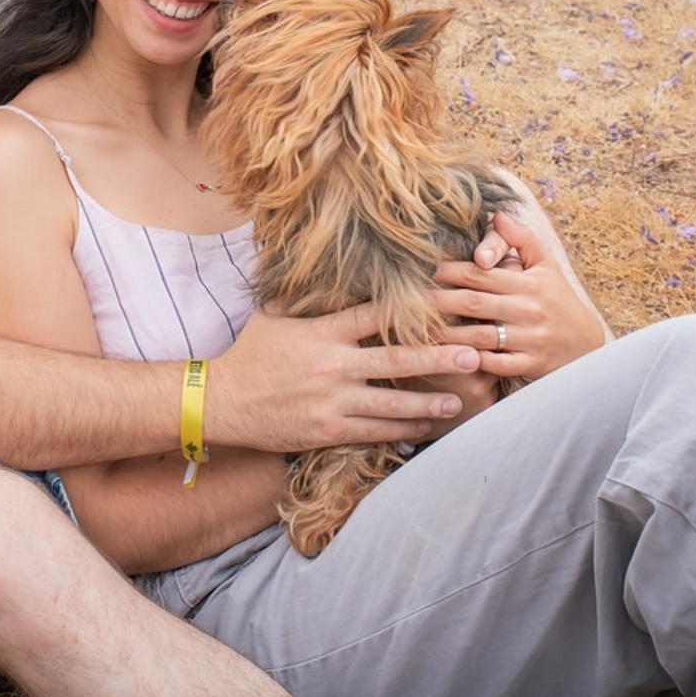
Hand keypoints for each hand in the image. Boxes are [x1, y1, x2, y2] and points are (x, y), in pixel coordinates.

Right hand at [206, 303, 481, 454]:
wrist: (223, 401)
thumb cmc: (249, 354)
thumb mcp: (271, 315)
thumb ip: (299, 295)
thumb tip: (314, 265)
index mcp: (323, 332)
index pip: (375, 315)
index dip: (411, 309)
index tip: (442, 304)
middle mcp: (333, 365)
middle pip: (397, 360)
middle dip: (439, 357)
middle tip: (472, 353)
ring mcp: (333, 400)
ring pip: (393, 403)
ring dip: (430, 402)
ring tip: (461, 400)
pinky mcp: (329, 430)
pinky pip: (376, 431)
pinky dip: (403, 431)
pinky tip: (425, 428)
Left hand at [432, 212, 607, 381]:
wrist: (588, 346)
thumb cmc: (558, 300)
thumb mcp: (547, 266)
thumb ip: (522, 238)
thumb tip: (498, 213)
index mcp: (528, 282)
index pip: (480, 274)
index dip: (448, 272)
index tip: (420, 271)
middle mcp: (528, 309)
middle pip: (473, 303)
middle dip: (438, 300)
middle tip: (405, 299)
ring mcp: (529, 339)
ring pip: (479, 336)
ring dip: (446, 333)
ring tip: (416, 329)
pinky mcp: (530, 365)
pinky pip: (493, 364)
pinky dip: (468, 361)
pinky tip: (443, 357)